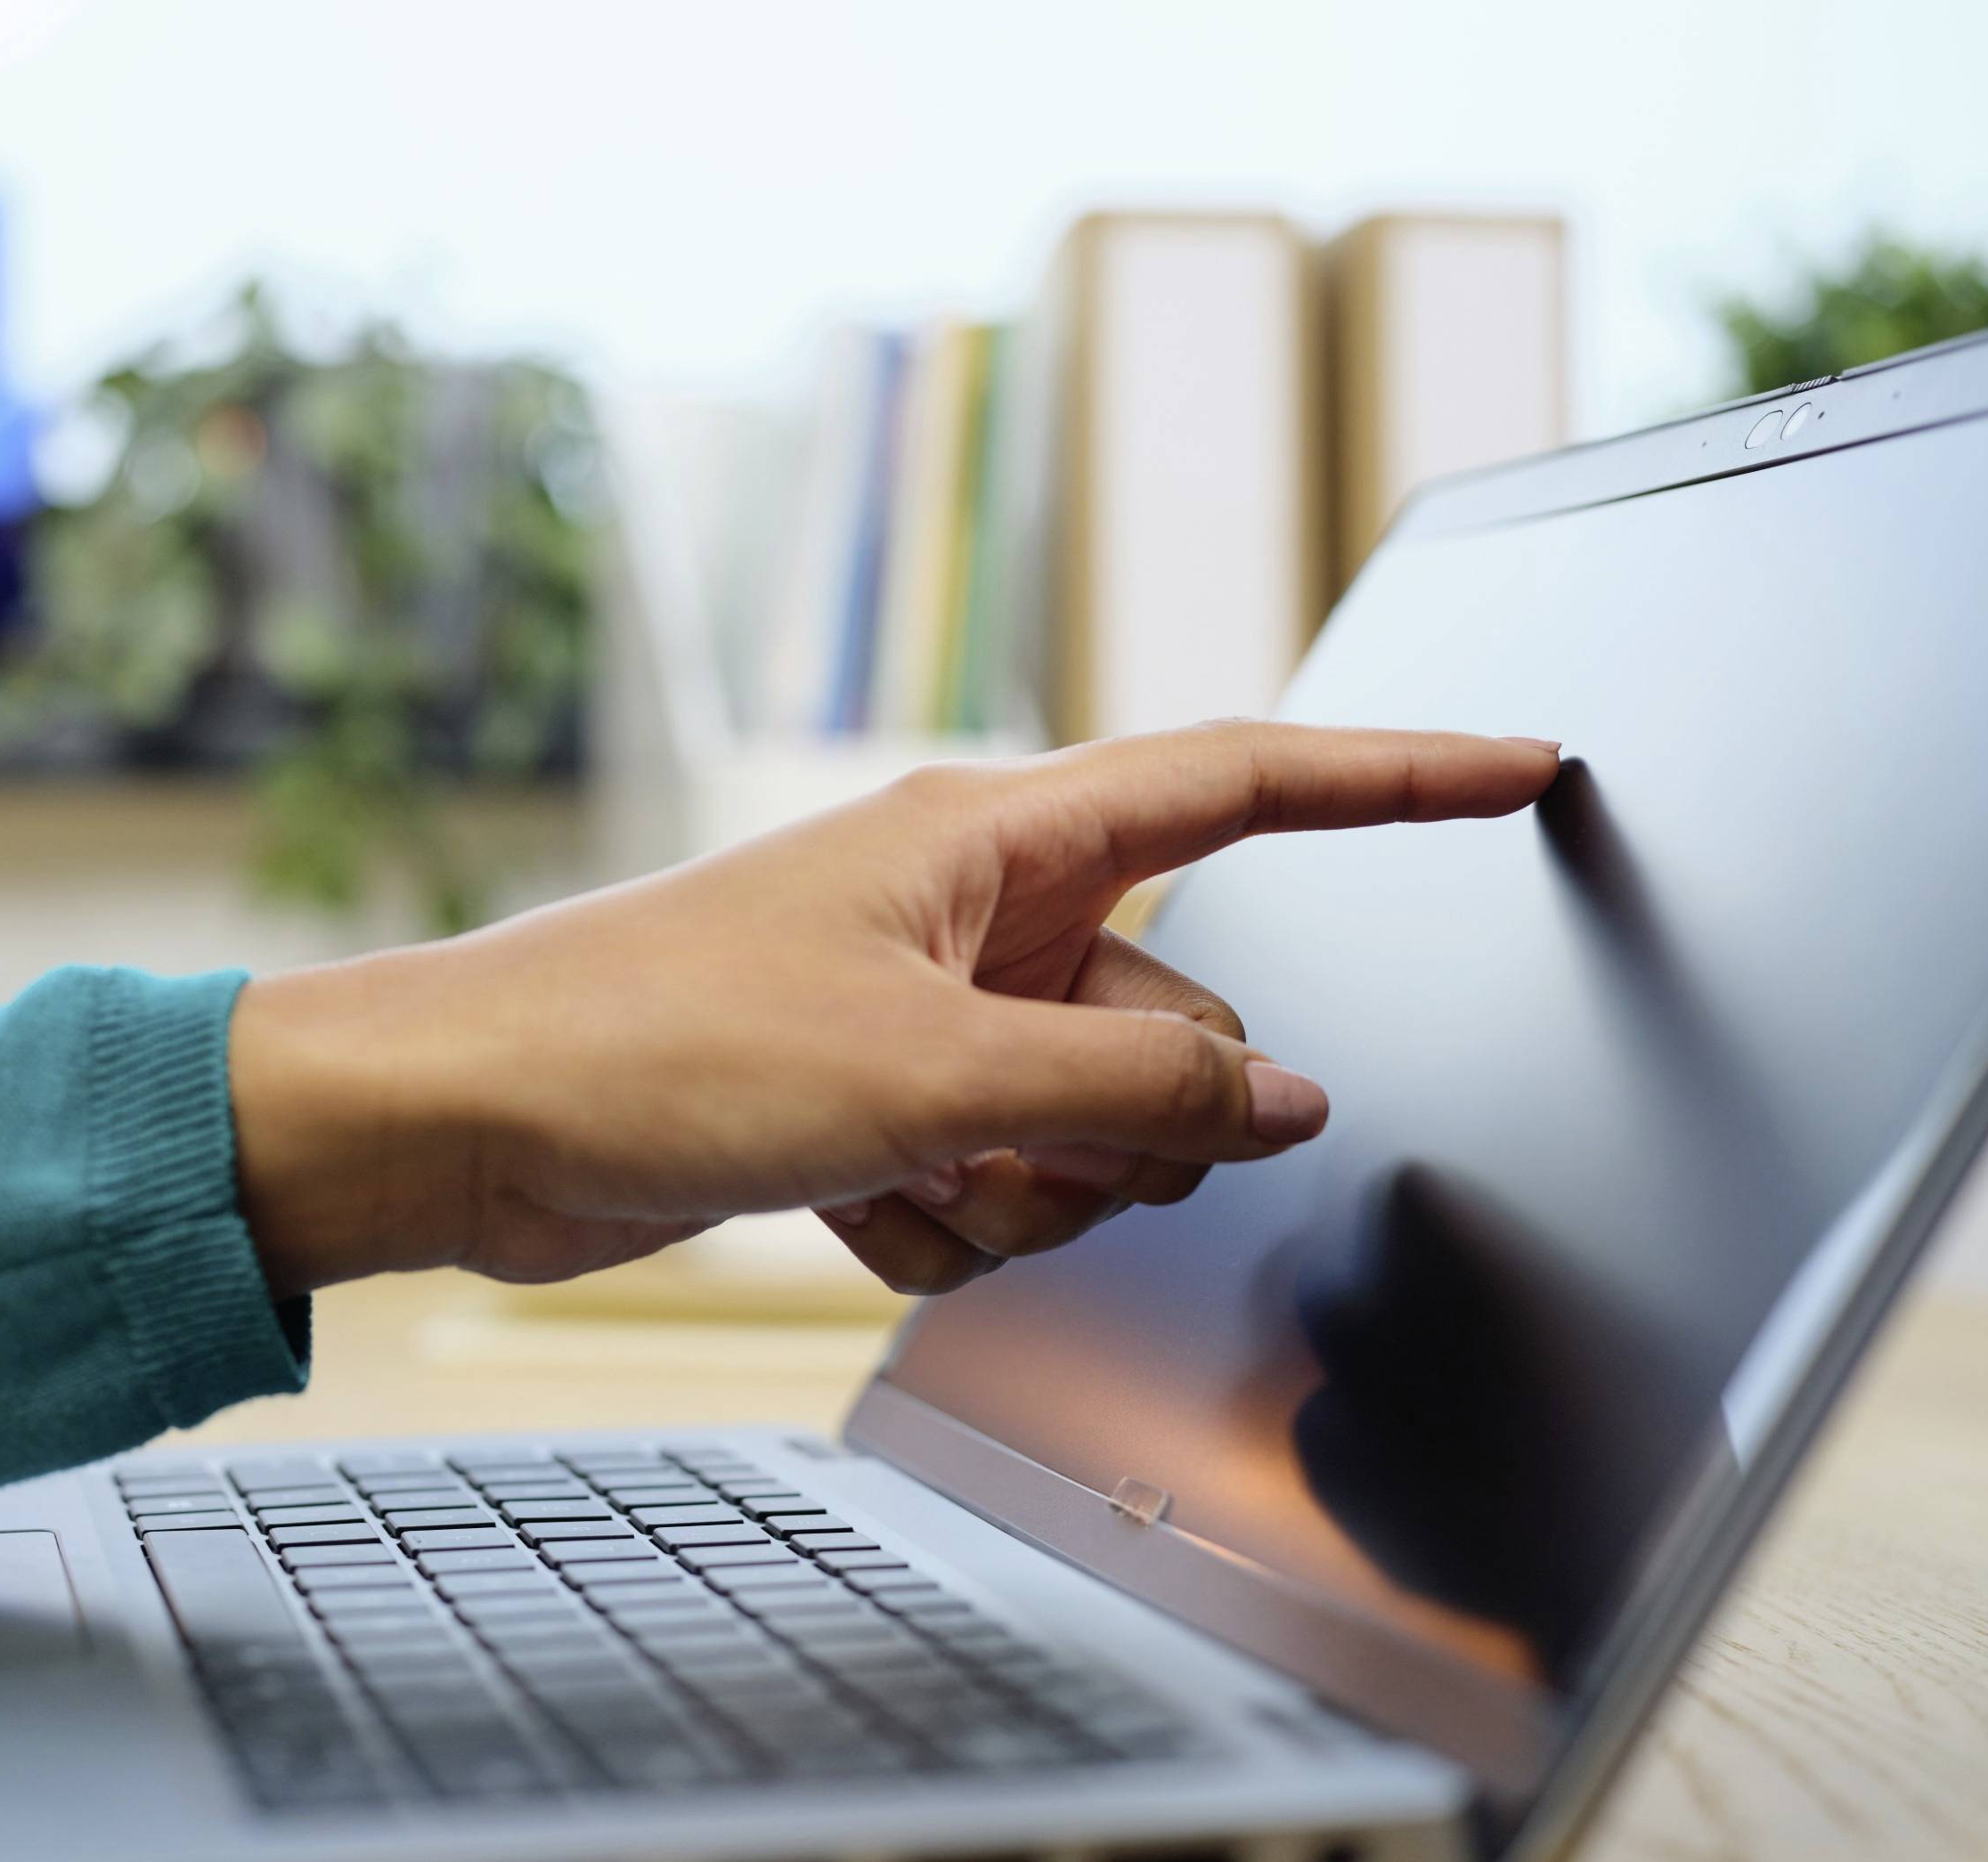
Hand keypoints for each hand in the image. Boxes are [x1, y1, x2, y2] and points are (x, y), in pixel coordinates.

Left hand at [227, 722, 1559, 1296]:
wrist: (464, 1123)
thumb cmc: (651, 1043)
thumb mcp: (930, 1072)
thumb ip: (1133, 1083)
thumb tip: (1290, 1097)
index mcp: (992, 841)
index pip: (1243, 783)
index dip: (1395, 777)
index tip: (1522, 763)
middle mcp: (972, 916)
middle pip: (1175, 1015)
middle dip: (1137, 1116)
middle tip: (1018, 1142)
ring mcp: (927, 1015)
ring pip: (1094, 1124)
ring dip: (1026, 1190)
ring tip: (899, 1176)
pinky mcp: (876, 1105)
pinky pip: (997, 1187)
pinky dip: (943, 1223)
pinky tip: (844, 1211)